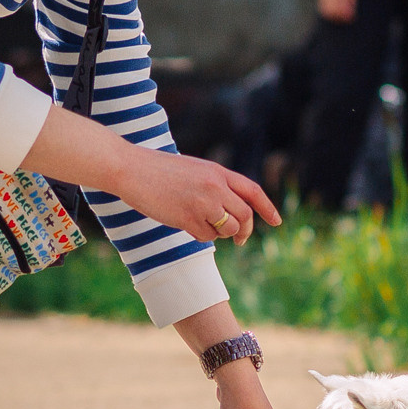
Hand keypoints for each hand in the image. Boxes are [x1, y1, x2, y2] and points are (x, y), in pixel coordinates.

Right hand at [112, 147, 279, 244]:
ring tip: (202, 224)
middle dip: (244, 230)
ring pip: (228, 229)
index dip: (267, 208)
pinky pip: (206, 237)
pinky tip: (185, 223)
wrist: (131, 169)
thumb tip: (231, 211)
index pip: (252, 191)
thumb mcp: (195, 170)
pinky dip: (200, 235)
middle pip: (244, 215)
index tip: (276, 222)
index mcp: (218, 172)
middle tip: (239, 239)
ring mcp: (202, 203)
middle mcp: (215, 187)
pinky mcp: (188, 218)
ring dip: (221, 234)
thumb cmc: (159, 170)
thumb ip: (215, 185)